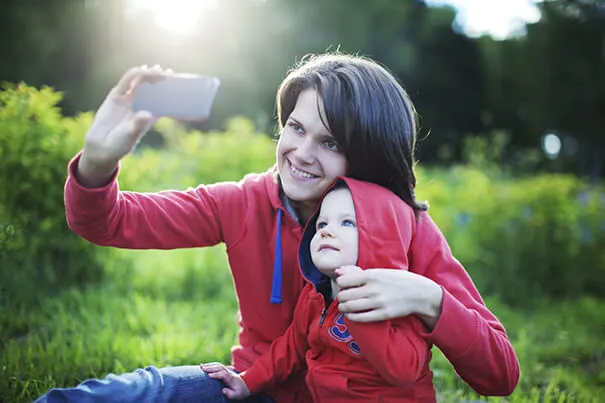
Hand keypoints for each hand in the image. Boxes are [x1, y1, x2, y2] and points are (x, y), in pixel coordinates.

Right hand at [78, 65, 169, 186]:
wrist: (101, 145)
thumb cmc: (121, 143)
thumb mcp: (131, 134)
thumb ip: (138, 124)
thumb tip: (146, 114)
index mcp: (150, 114)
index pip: (164, 100)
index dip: (171, 91)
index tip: (178, 84)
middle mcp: (141, 104)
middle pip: (153, 88)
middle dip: (161, 79)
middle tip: (169, 73)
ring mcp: (128, 99)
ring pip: (140, 82)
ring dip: (149, 75)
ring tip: (157, 70)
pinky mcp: (116, 96)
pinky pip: (126, 82)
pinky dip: (134, 75)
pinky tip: (141, 70)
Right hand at [201, 363, 250, 399]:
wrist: (244, 386)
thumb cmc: (239, 392)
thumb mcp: (237, 395)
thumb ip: (230, 394)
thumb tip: (223, 390)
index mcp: (231, 379)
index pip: (223, 375)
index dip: (216, 374)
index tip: (209, 375)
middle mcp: (229, 373)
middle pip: (220, 368)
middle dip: (211, 367)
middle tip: (202, 368)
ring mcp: (226, 371)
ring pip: (218, 365)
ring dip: (210, 365)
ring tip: (201, 366)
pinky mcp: (224, 370)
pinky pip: (217, 366)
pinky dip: (211, 365)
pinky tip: (204, 366)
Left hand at [335, 265, 442, 329]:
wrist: (419, 293)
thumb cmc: (397, 280)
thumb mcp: (379, 271)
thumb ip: (358, 273)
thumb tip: (337, 271)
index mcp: (372, 275)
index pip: (344, 281)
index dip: (341, 284)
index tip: (344, 286)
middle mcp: (373, 289)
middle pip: (344, 295)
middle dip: (341, 297)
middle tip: (343, 297)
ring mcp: (378, 302)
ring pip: (350, 307)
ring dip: (343, 307)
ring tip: (344, 306)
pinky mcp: (383, 314)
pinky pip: (360, 318)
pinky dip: (351, 317)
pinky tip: (351, 314)